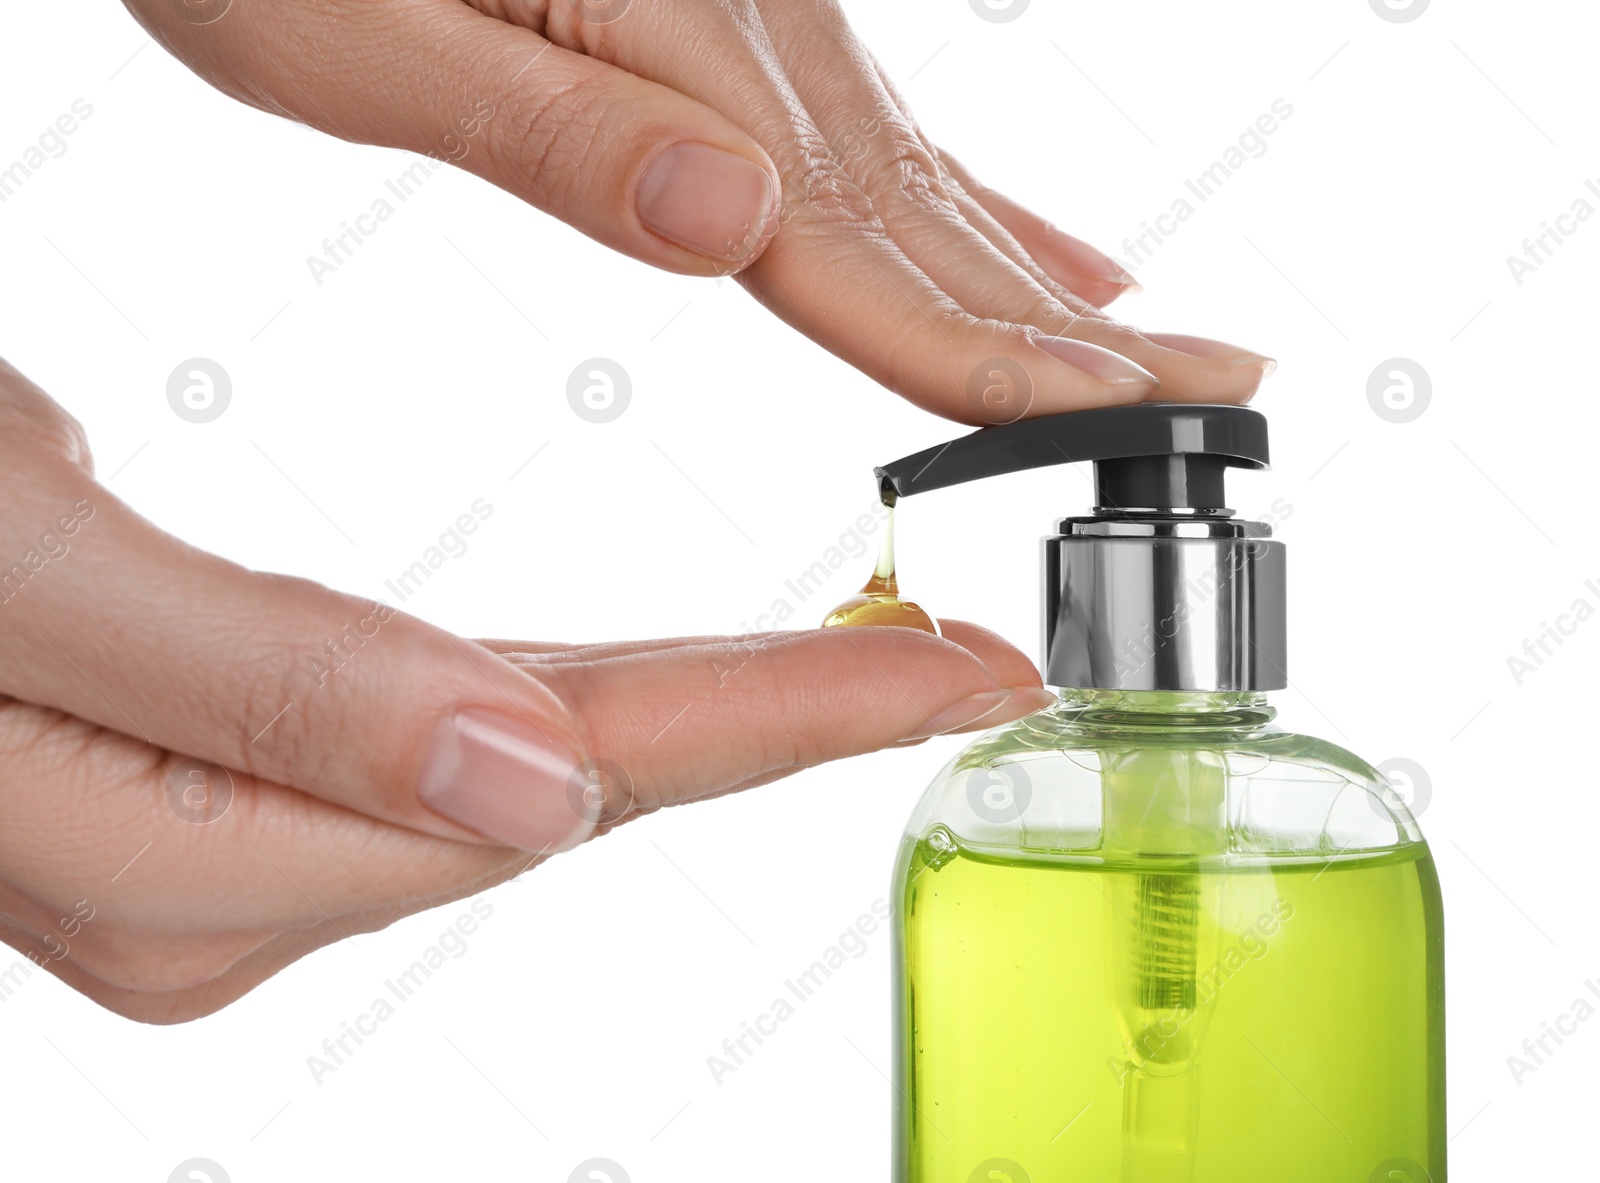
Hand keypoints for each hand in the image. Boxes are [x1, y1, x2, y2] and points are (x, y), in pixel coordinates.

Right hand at [0, 360, 1046, 1021]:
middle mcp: (224, 888)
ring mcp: (220, 853)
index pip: (571, 781)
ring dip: (695, 723)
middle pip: (572, 798)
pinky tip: (633, 691)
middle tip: (950, 661)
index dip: (783, 719)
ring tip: (858, 667)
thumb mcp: (27, 577)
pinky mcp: (217, 792)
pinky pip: (434, 761)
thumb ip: (274, 701)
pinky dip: (563, 711)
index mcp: (193, 854)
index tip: (950, 673)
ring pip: (514, 787)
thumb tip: (525, 794)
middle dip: (777, 728)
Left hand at [124, 0, 1274, 421]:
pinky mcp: (747, 25)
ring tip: (1155, 346)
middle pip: (936, 224)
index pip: (860, 255)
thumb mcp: (351, 37)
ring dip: (1044, 283)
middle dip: (1079, 331)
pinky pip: (885, 139)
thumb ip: (555, 134)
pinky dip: (975, 208)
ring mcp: (764, 28)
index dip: (995, 357)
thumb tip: (732, 224)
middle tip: (1221, 398)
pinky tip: (1033, 238)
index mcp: (672, 59)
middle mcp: (752, 42)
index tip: (1118, 423)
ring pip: (927, 187)